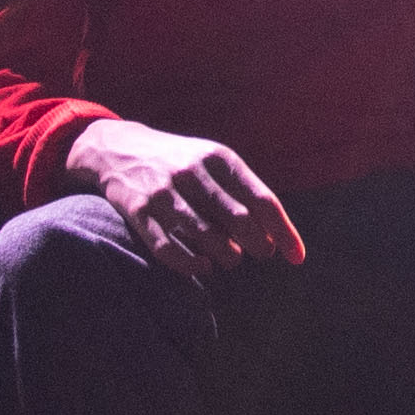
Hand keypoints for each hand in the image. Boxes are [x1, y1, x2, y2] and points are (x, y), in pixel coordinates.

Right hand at [66, 118, 306, 280]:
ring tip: (231, 259)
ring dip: (227, 257)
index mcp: (218, 158)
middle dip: (257, 245)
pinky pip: (169, 249)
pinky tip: (202, 267)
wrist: (118, 148)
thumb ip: (242, 191)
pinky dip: (191, 266)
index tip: (297, 257)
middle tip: (259, 254)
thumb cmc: (179, 162)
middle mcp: (192, 172)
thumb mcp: (212, 161)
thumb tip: (274, 235)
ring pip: (207, 238)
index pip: (262, 201)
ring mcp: (163, 192)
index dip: (283, 233)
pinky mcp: (138, 211)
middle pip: (239, 221)